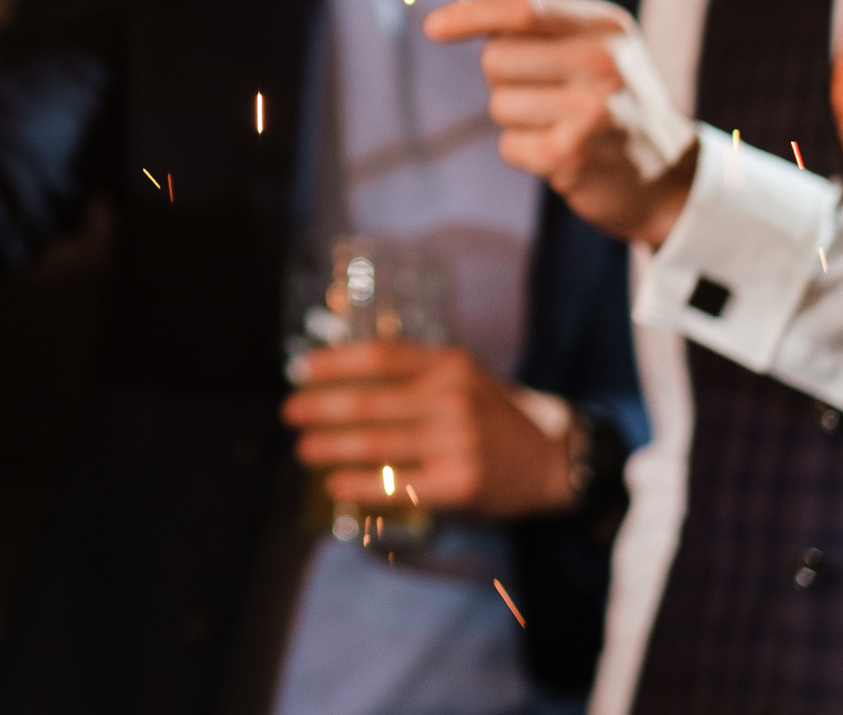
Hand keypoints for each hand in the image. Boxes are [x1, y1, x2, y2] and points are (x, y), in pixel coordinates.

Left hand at [284, 343, 576, 518]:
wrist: (552, 461)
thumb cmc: (492, 417)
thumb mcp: (462, 377)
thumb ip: (413, 372)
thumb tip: (340, 372)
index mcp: (449, 365)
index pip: (380, 356)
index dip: (335, 363)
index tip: (301, 369)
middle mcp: (453, 399)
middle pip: (371, 401)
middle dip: (321, 407)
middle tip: (289, 413)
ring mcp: (459, 442)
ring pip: (379, 443)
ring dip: (332, 446)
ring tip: (303, 450)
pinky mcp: (462, 483)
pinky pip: (398, 484)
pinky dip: (362, 485)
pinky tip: (336, 484)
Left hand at [425, 0, 697, 245]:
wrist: (672, 180)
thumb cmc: (618, 105)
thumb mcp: (600, 50)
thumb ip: (541, 30)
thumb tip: (452, 19)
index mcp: (606, 27)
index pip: (523, 8)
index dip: (470, 14)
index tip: (433, 27)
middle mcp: (603, 62)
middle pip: (496, 58)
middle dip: (505, 78)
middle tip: (548, 95)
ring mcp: (591, 109)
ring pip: (498, 104)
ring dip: (518, 120)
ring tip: (565, 127)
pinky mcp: (574, 154)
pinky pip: (509, 145)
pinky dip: (526, 153)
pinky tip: (566, 155)